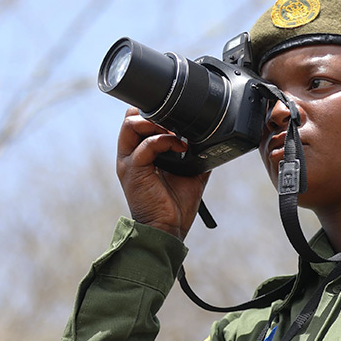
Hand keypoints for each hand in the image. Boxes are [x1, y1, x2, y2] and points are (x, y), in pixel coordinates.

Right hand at [115, 108, 210, 239]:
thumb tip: (211, 137)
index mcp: (139, 152)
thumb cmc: (175, 204)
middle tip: (175, 123)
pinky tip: (180, 147)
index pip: (137, 119)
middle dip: (154, 113)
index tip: (176, 120)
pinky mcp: (133, 170)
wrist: (168, 228)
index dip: (155, 113)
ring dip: (156, 123)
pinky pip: (146, 145)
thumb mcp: (190, 171)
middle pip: (131, 116)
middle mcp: (130, 154)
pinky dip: (164, 140)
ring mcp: (129, 161)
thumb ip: (194, 152)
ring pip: (131, 124)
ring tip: (175, 133)